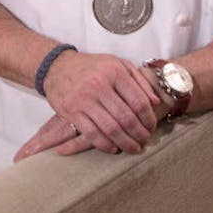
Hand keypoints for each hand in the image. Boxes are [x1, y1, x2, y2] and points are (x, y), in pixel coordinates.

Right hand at [14, 52, 159, 161]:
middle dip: (139, 134)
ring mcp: (84, 99)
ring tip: (133, 148)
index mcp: (114, 72)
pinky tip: (113, 148)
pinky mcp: (71, 111)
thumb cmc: (91, 66)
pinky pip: (92, 134)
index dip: (149, 118)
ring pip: (111, 129)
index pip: (139, 102)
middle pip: (126, 118)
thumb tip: (155, 102)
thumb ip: (139, 80)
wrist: (57, 66)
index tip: (152, 127)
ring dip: (125, 142)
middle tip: (145, 140)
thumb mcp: (118, 64)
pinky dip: (105, 145)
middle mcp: (99, 85)